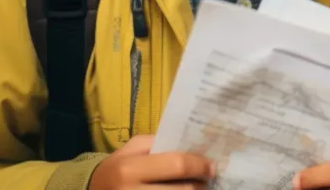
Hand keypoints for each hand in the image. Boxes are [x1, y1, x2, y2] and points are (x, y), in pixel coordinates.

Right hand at [88, 135, 216, 189]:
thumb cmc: (116, 168)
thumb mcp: (131, 149)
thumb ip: (158, 143)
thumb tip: (191, 145)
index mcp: (130, 169)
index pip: (177, 165)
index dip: (200, 165)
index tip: (212, 165)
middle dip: (201, 184)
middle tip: (208, 179)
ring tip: (198, 187)